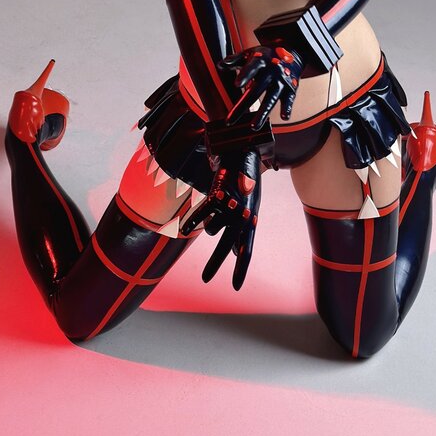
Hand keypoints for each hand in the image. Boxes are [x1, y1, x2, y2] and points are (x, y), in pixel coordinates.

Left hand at [180, 145, 260, 290]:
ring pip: (214, 229)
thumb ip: (248, 176)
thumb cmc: (248, 159)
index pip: (246, 248)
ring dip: (211, 232)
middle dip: (215, 263)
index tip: (236, 287)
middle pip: (226, 246)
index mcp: (251, 216)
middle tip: (205, 279)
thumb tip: (245, 185)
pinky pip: (202, 213)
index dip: (241, 268)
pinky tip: (183, 228)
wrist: (238, 148)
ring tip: (211, 239)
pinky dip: (193, 221)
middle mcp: (239, 216)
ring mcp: (226, 209)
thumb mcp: (250, 167)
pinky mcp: (214, 198)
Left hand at [219, 46, 302, 128]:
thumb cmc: (266, 55)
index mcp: (260, 61)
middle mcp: (271, 72)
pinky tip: (284, 117)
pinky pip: (289, 100)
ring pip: (271, 99)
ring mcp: (282, 81)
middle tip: (230, 121)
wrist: (293, 51)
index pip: (252, 68)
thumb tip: (220, 65)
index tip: (236, 84)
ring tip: (253, 127)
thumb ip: (235, 59)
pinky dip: (288, 108)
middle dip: (243, 106)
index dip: (245, 75)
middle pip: (256, 90)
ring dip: (263, 114)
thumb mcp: (251, 53)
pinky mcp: (291, 89)